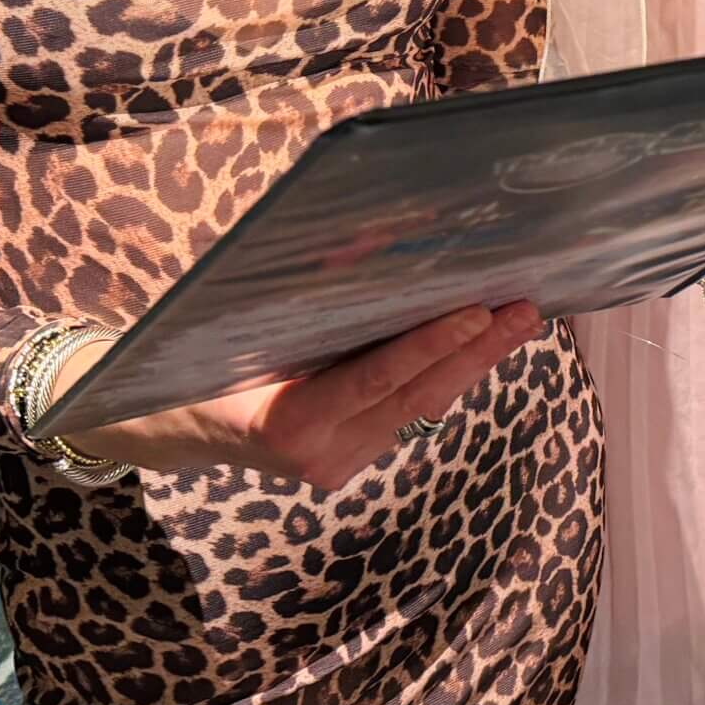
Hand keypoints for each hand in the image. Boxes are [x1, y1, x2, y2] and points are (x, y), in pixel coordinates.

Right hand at [53, 301, 546, 490]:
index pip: (372, 381)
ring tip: (521, 318)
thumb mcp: (246, 316)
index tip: (476, 311)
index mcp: (282, 423)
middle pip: (414, 398)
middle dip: (474, 351)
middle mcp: (319, 456)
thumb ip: (310, 286)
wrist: (179, 422)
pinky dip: (446, 373)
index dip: (427, 347)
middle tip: (525, 308)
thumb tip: (378, 240)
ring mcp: (340, 464)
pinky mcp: (354, 459)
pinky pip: (409, 413)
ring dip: (473, 362)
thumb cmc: (209, 353)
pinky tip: (482, 341)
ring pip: (422, 409)